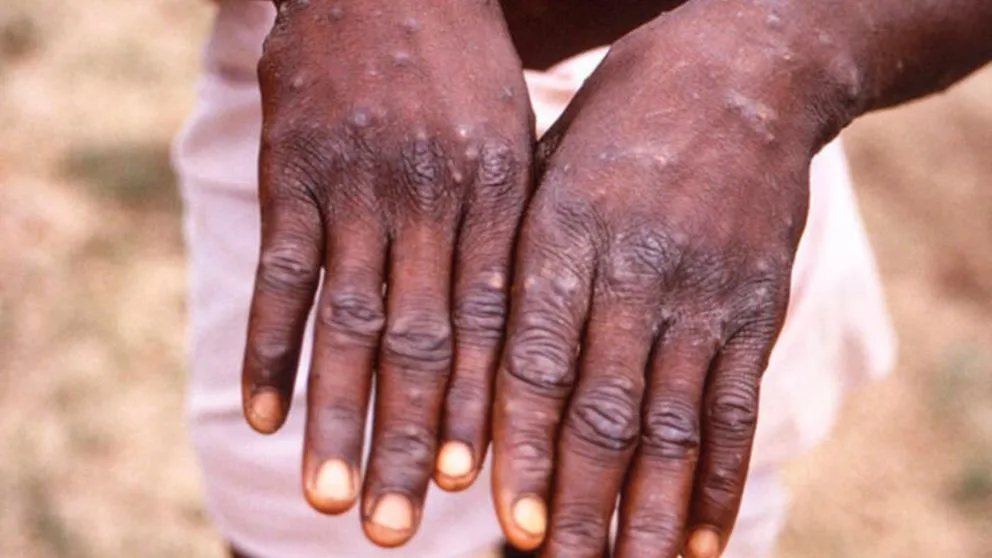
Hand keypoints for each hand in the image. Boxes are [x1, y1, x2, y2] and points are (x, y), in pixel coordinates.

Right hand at [240, 0, 532, 546]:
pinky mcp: (293, 169)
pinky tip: (260, 416)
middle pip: (422, 342)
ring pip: (347, 321)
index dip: (483, 409)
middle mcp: (430, 198)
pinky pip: (281, 272)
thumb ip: (511, 232)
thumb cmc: (464, 68)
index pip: (493, 323)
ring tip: (332, 499)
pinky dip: (268, 347)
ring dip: (337, 417)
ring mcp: (356, 185)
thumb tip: (518, 340)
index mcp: (498, 194)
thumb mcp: (513, 137)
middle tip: (400, 530)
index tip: (477, 488)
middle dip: (412, 441)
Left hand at [492, 6, 826, 556]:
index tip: (505, 523)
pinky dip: (723, 483)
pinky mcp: (756, 307)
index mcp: (564, 236)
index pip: (535, 362)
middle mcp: (635, 272)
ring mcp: (704, 294)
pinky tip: (705, 542)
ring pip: (674, 426)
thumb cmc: (616, 125)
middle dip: (578, 504)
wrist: (741, 72)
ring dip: (650, 514)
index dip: (521, 448)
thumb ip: (515, 265)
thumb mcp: (545, 170)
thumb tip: (470, 374)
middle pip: (603, 411)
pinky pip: (739, 409)